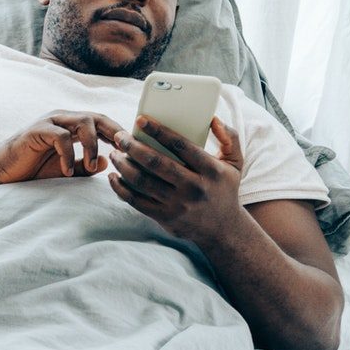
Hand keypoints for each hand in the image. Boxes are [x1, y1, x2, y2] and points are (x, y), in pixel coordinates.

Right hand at [0, 111, 125, 186]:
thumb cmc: (31, 170)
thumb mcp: (64, 170)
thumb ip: (85, 166)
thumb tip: (108, 162)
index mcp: (71, 125)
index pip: (103, 123)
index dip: (120, 134)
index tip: (134, 150)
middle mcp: (63, 118)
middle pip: (97, 117)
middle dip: (115, 133)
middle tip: (125, 152)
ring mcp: (50, 122)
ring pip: (83, 122)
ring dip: (93, 146)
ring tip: (92, 166)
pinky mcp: (36, 131)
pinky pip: (61, 137)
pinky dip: (68, 155)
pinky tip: (67, 172)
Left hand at [107, 115, 247, 244]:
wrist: (223, 229)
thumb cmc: (225, 189)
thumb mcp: (235, 163)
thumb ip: (229, 138)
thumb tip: (213, 119)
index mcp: (210, 170)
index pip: (180, 145)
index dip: (158, 131)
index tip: (141, 119)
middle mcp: (193, 187)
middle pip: (155, 163)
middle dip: (132, 147)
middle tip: (120, 137)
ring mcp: (177, 204)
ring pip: (142, 182)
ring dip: (123, 166)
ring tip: (115, 154)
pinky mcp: (164, 217)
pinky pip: (136, 201)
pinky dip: (121, 188)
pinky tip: (114, 176)